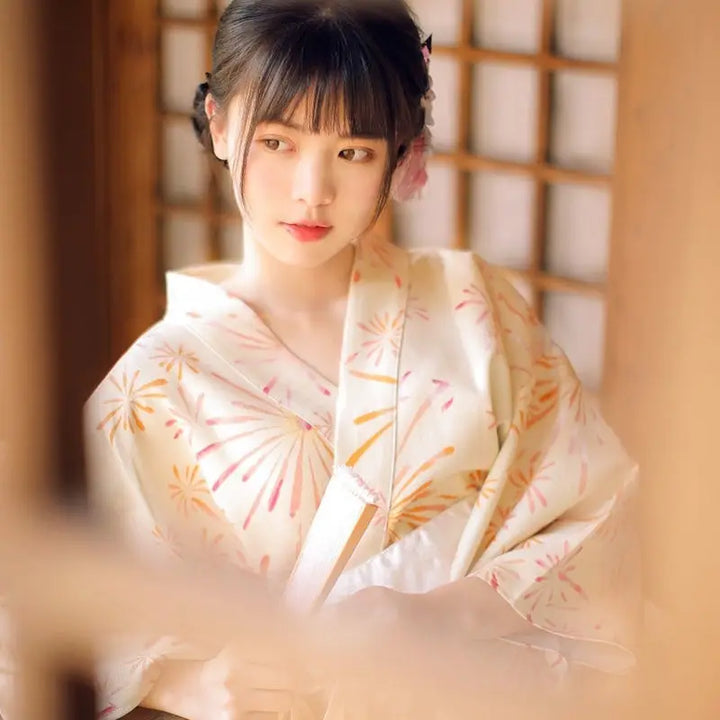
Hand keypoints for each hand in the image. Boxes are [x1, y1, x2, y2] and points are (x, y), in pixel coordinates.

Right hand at [144, 650, 300, 719]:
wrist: (181, 688)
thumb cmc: (215, 663)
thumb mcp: (235, 645)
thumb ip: (262, 640)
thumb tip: (296, 634)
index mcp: (237, 651)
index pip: (283, 654)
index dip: (300, 656)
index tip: (308, 655)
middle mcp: (235, 675)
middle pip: (288, 678)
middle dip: (298, 677)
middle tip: (304, 675)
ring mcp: (234, 701)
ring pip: (283, 700)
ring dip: (287, 695)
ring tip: (282, 689)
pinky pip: (270, 717)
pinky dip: (274, 711)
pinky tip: (266, 703)